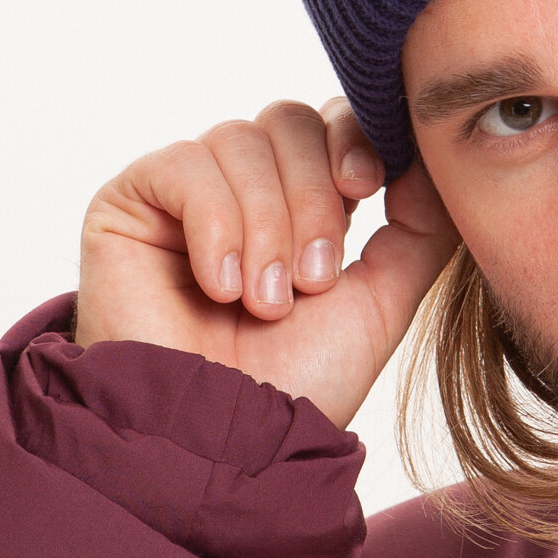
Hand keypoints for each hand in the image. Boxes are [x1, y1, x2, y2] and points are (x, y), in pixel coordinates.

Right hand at [74, 99, 458, 427]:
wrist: (228, 440)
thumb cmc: (301, 379)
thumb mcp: (385, 295)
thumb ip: (421, 224)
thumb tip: (430, 153)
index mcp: (301, 196)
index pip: (331, 118)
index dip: (353, 136)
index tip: (368, 186)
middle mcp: (241, 184)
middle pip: (290, 120)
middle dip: (313, 199)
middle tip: (312, 281)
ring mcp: (183, 191)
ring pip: (240, 139)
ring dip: (267, 226)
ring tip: (264, 302)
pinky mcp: (128, 204)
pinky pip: (182, 164)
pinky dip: (214, 226)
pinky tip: (219, 288)